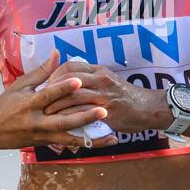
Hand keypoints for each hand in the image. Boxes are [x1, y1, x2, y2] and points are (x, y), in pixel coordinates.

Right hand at [0, 50, 118, 151]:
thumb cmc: (5, 105)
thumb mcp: (19, 86)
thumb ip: (41, 71)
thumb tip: (56, 52)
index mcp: (28, 104)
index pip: (48, 95)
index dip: (63, 88)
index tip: (79, 80)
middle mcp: (37, 122)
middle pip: (63, 121)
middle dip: (84, 117)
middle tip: (104, 109)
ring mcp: (42, 135)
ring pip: (70, 139)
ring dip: (92, 137)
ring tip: (111, 134)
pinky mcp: (47, 143)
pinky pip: (69, 144)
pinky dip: (87, 143)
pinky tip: (103, 141)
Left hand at [40, 60, 167, 134]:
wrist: (148, 108)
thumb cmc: (127, 96)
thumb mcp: (108, 80)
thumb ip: (91, 79)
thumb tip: (71, 80)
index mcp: (98, 70)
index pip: (70, 66)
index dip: (55, 74)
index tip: (45, 84)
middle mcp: (100, 79)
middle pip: (68, 79)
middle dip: (51, 89)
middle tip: (40, 99)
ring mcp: (103, 95)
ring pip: (73, 96)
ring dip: (57, 104)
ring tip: (45, 112)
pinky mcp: (106, 111)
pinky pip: (83, 113)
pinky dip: (70, 117)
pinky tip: (60, 123)